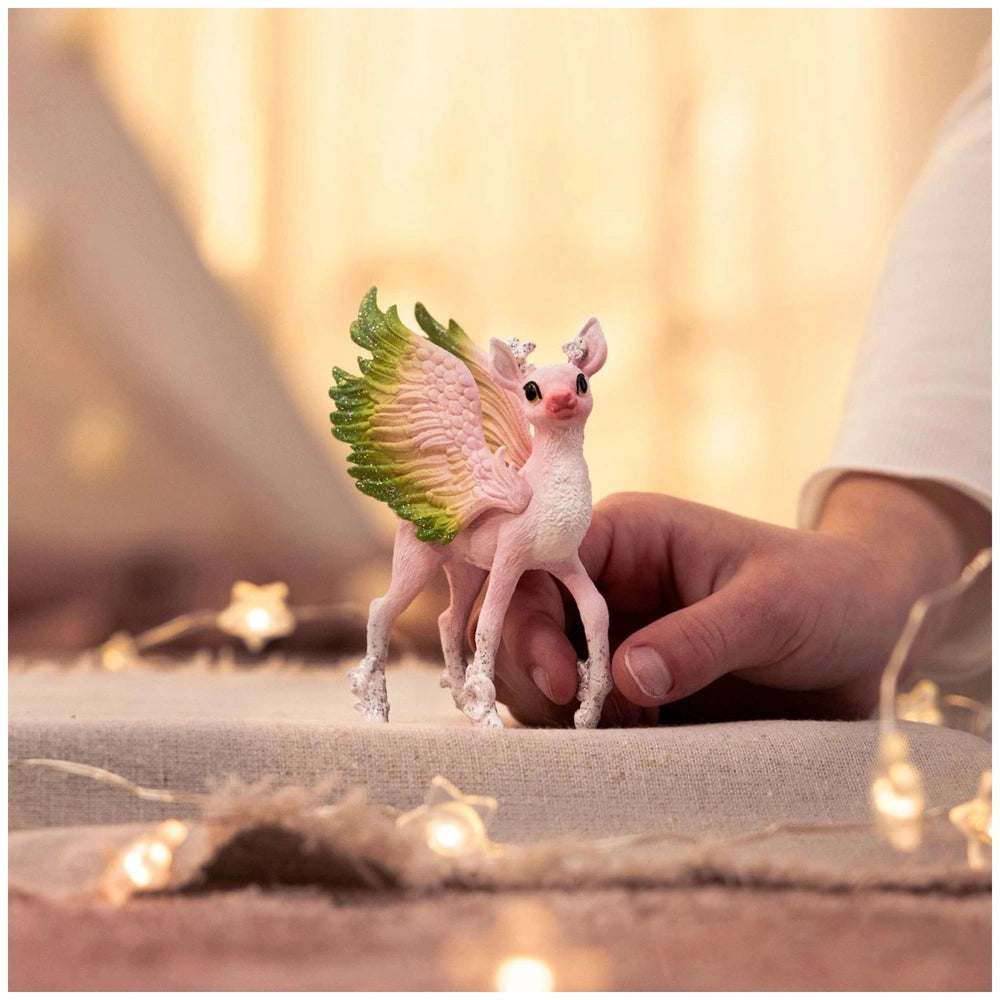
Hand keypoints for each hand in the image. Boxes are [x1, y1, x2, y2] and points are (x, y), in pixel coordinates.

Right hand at [489, 476, 987, 725]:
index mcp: (626, 538)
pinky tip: (630, 754)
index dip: (529, 620)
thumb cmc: (825, 594)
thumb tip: (623, 680)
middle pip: (523, 626)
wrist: (872, 637)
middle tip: (586, 725)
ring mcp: (613, 640)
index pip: (536, 565)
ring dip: (559, 717)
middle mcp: (605, 586)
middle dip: (535, 676)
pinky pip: (583, 718)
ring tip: (616, 741)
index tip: (563, 683)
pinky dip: (587, 742)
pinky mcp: (633, 691)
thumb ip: (700, 640)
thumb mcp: (771, 608)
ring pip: (540, 677)